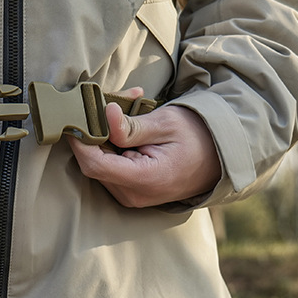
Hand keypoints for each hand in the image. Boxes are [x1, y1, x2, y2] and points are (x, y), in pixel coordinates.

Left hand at [67, 99, 220, 207]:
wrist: (221, 157)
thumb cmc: (197, 137)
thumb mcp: (165, 123)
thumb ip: (131, 125)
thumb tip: (104, 114)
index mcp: (144, 180)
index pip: (94, 164)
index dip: (80, 140)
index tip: (76, 115)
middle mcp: (133, 194)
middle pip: (93, 163)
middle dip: (93, 130)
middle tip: (106, 101)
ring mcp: (131, 195)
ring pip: (99, 164)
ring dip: (102, 135)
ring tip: (123, 107)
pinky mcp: (131, 190)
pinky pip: (109, 166)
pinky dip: (110, 144)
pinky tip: (125, 125)